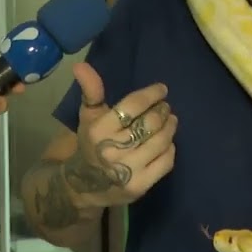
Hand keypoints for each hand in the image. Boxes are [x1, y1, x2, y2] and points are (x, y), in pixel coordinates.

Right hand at [62, 62, 176, 206]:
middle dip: (162, 110)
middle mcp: (113, 150)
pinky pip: (166, 161)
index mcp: (99, 130)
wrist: (83, 186)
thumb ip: (91, 90)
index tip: (162, 89)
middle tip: (165, 107)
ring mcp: (128, 171)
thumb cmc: (90, 143)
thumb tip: (81, 64)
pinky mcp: (141, 186)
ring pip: (161, 141)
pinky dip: (170, 148)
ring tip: (170, 120)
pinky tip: (166, 143)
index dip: (151, 94)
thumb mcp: (88, 116)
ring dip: (170, 127)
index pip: (132, 105)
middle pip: (150, 123)